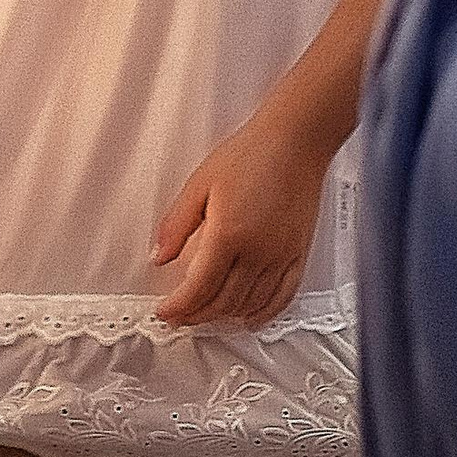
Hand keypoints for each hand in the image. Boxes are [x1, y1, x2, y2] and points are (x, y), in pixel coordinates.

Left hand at [151, 97, 339, 331]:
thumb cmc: (253, 153)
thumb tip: (159, 255)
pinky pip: (282, 296)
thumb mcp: (200, 183)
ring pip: (249, 303)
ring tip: (205, 314)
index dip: (178, 307)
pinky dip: (263, 313)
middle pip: (222, 302)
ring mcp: (280, 256)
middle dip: (196, 315)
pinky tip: (250, 317)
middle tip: (180, 315)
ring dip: (224, 316)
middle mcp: (257, 252)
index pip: (198, 288)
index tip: (165, 312)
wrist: (296, 139)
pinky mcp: (298, 254)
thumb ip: (176, 224)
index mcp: (229, 234)